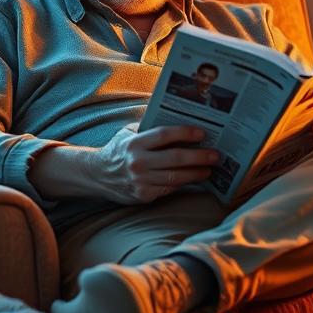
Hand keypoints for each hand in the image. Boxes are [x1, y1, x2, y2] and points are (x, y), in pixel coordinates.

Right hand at [93, 123, 220, 203]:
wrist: (97, 175)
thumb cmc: (120, 150)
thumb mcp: (130, 133)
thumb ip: (151, 127)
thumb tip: (181, 116)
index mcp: (135, 143)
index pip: (164, 135)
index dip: (185, 133)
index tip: (203, 133)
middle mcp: (137, 162)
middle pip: (175, 158)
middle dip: (199, 157)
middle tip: (216, 155)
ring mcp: (140, 181)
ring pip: (176, 178)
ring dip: (196, 174)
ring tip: (210, 169)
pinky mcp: (143, 195)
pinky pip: (169, 189)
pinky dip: (184, 184)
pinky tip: (194, 179)